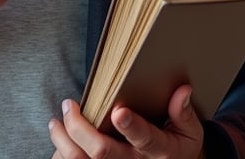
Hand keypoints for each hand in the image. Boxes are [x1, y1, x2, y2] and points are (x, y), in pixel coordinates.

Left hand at [48, 87, 204, 158]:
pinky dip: (63, 155)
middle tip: (68, 105)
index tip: (118, 110)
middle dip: (80, 127)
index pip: (144, 138)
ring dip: (63, 142)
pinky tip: (60, 142)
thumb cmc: (178, 147)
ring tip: (56, 123)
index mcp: (159, 150)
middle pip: (102, 152)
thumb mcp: (189, 132)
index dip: (131, 126)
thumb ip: (183, 113)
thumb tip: (182, 91)